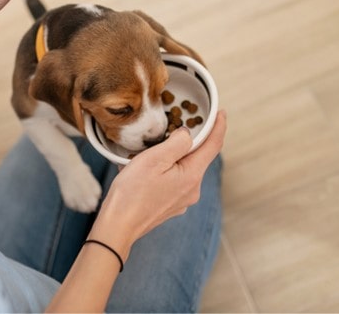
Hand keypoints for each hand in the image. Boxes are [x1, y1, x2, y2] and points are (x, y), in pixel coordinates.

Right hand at [89, 110, 226, 259]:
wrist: (118, 225)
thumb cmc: (132, 192)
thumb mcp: (154, 159)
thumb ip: (177, 143)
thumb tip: (187, 135)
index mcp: (192, 176)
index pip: (213, 146)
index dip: (218, 127)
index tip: (221, 113)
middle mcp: (192, 190)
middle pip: (196, 157)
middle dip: (185, 143)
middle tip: (169, 129)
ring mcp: (181, 200)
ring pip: (182, 169)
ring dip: (168, 158)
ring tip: (145, 155)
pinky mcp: (169, 206)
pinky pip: (171, 181)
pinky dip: (161, 171)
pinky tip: (142, 171)